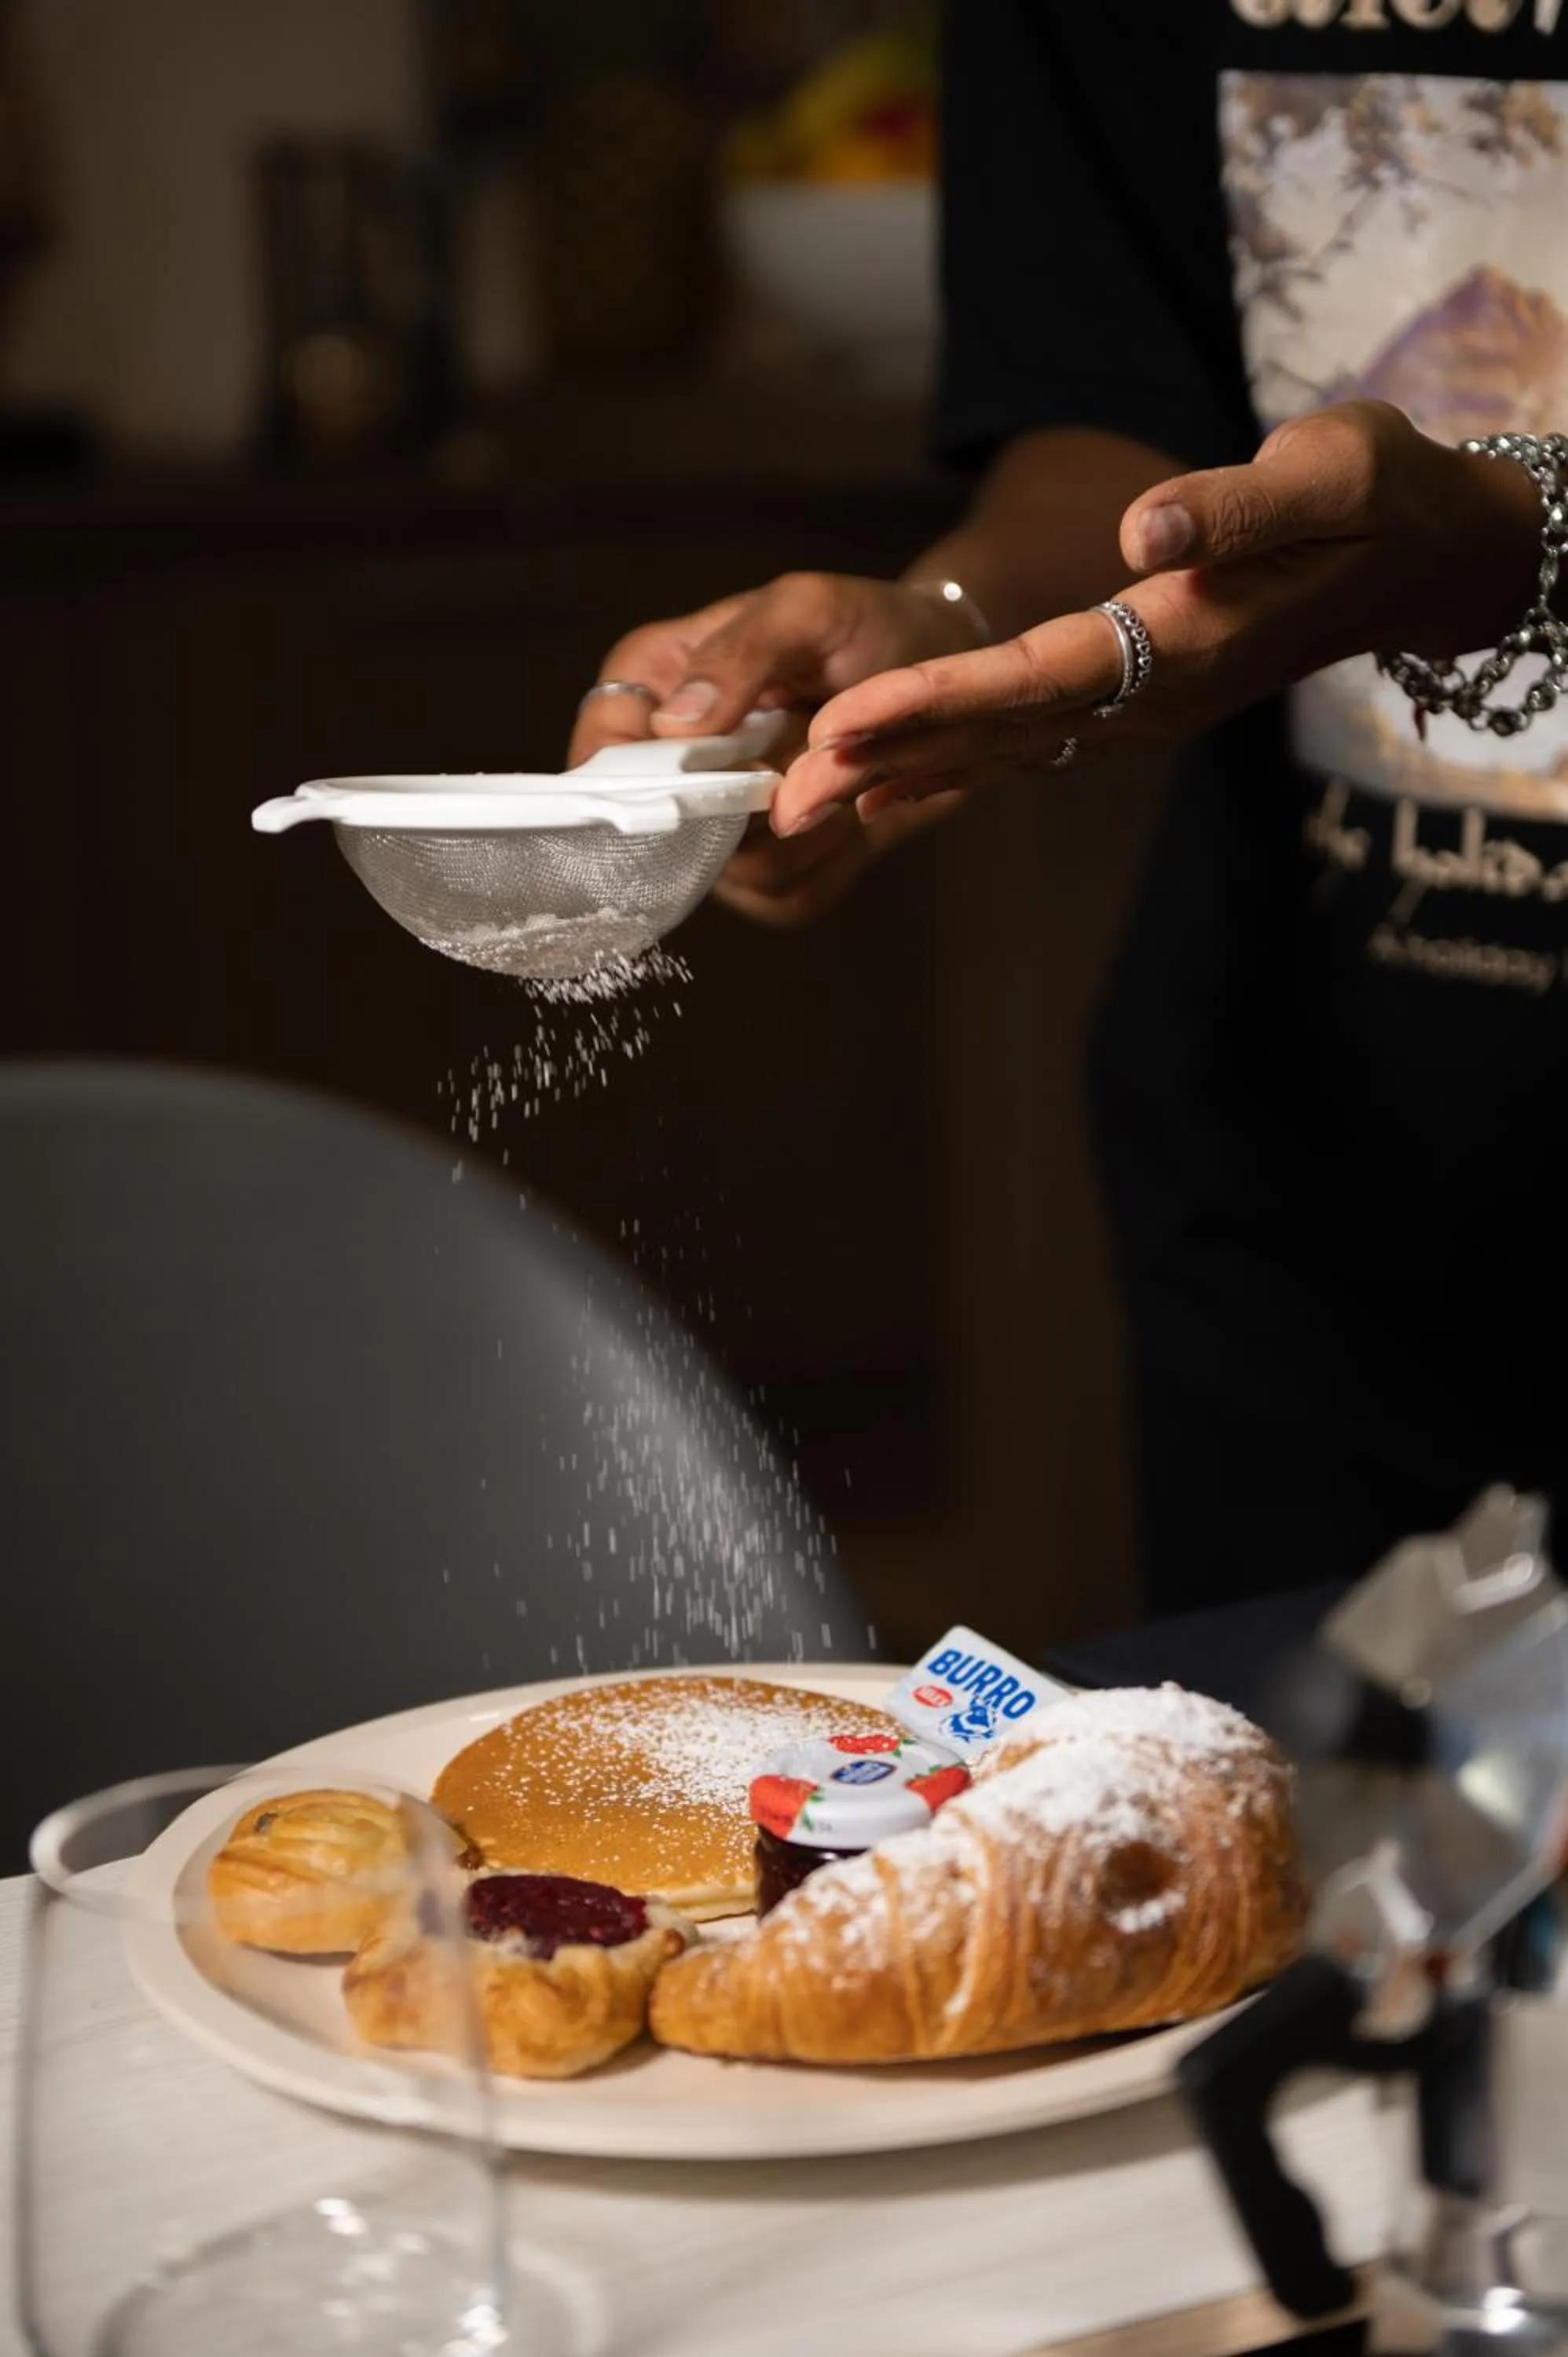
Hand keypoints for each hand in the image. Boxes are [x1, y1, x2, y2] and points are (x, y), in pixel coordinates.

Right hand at [569, 571, 981, 921]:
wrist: (943, 678)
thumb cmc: (867, 628)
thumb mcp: (807, 611)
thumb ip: (739, 654)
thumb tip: (671, 724)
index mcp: (653, 684)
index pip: (599, 750)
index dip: (630, 782)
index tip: (695, 784)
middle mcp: (672, 763)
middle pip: (662, 832)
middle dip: (741, 810)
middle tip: (798, 765)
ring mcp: (719, 825)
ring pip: (731, 875)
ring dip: (803, 834)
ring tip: (840, 776)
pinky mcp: (772, 871)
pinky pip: (785, 897)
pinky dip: (831, 864)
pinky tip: (852, 814)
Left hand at [770, 402, 1543, 835]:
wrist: (1416, 556)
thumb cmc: (1375, 502)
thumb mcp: (1330, 475)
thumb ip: (1236, 507)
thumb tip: (1143, 532)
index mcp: (1182, 645)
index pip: (1039, 680)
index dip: (938, 704)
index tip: (844, 724)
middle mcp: (1147, 700)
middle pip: (996, 738)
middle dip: (883, 766)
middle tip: (774, 803)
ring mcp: (1133, 714)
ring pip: (996, 754)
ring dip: (894, 778)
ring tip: (790, 808)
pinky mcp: (1124, 705)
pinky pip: (1017, 749)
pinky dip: (941, 768)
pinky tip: (873, 791)